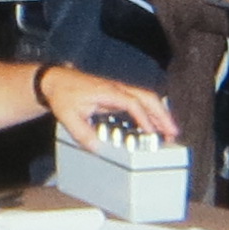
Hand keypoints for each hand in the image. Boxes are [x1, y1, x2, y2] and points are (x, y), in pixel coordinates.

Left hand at [40, 65, 179, 141]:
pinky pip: (140, 102)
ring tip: (170, 131)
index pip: (132, 102)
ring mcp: (119, 91)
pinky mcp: (117, 95)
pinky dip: (151, 113)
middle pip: (147, 97)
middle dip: (162, 114)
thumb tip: (97, 148)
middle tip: (172, 132)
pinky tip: (155, 126)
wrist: (56, 81)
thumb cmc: (63, 95)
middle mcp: (117, 89)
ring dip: (160, 114)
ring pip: (146, 98)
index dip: (143, 117)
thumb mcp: (68, 116)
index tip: (151, 132)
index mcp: (107, 91)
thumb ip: (82, 133)